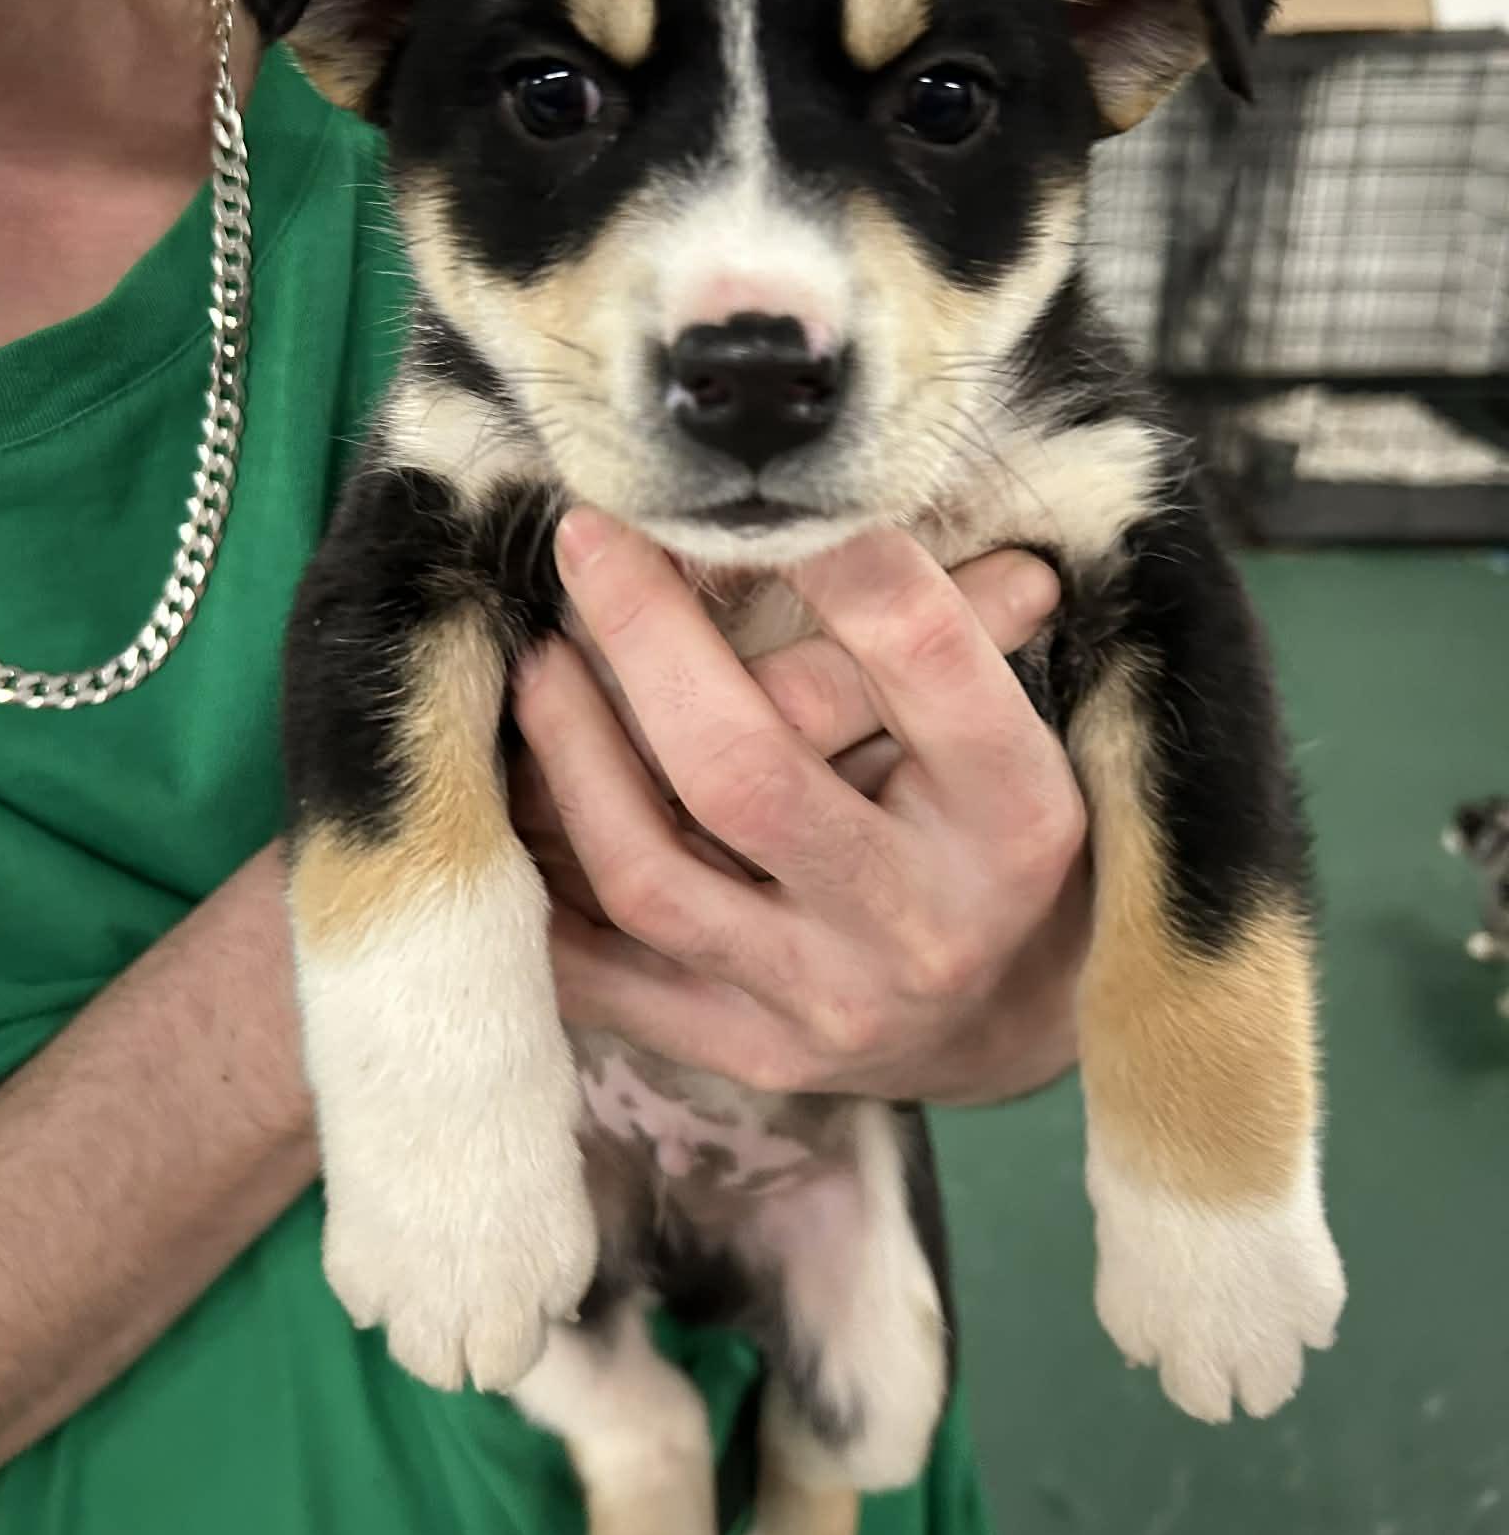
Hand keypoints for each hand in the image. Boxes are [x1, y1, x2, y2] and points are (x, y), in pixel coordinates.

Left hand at [511, 510, 1087, 1104]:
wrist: (1005, 1020)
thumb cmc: (993, 830)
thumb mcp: (1004, 724)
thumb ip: (936, 622)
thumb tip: (850, 494)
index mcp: (1015, 815)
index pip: (918, 653)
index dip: (825, 549)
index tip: (745, 481)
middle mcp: (922, 919)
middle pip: (743, 768)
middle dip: (646, 635)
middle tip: (591, 539)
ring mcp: (827, 1000)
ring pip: (648, 873)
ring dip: (571, 749)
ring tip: (542, 659)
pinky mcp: (748, 1054)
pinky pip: (600, 970)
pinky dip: (542, 874)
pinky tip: (518, 788)